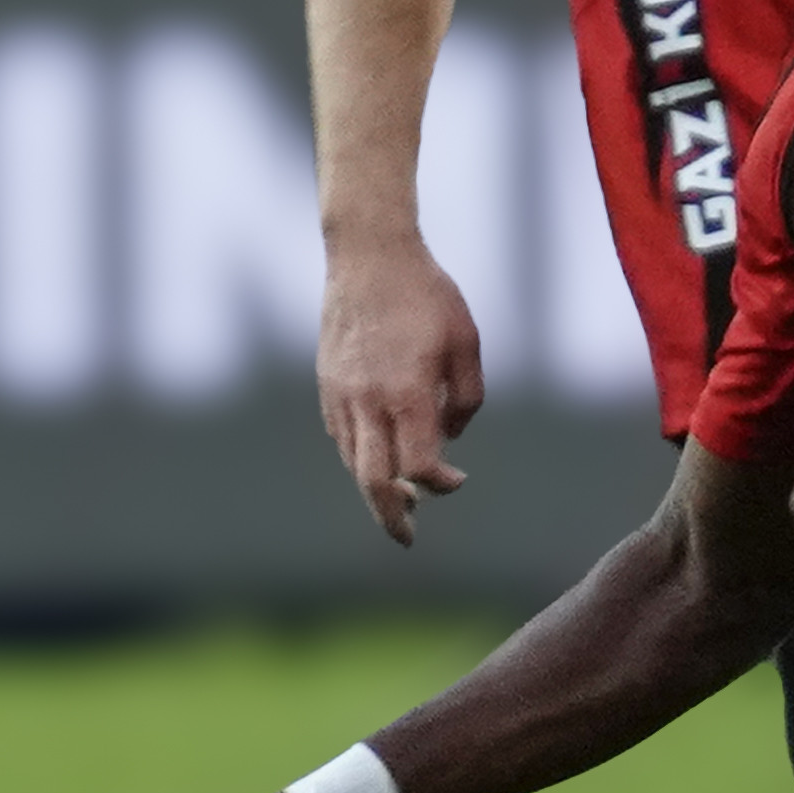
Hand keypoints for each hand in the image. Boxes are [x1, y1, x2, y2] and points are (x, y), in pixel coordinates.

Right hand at [317, 231, 484, 542]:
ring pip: (352, 463)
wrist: (368, 256)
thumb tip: (448, 439)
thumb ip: (465, 398)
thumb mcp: (466, 342)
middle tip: (408, 537)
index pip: (417, 467)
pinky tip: (379, 456)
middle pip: (372, 482)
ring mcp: (340, 395)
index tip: (457, 479)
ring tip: (401, 504)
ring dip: (375, 490)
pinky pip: (342, 436)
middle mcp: (367, 401)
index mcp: (406, 392)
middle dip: (393, 516)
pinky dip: (360, 457)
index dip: (440, 485)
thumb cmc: (427, 295)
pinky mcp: (327, 386)